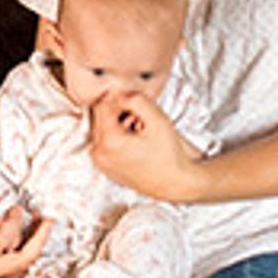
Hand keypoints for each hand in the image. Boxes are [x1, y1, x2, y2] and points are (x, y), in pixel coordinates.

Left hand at [87, 92, 206, 203]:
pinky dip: (117, 138)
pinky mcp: (107, 168)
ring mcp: (102, 163)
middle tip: (140, 117)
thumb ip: (136, 100)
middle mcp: (99, 154)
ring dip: (118, 124)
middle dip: (118, 112)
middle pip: (100, 117)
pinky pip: (105, 144)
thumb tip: (120, 93)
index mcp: (108, 142)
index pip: (103, 105)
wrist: (178, 183)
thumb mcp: (157, 119)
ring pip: (102, 130)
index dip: (119, 98)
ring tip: (140, 129)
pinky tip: (136, 141)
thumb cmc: (170, 155)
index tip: (136, 101)